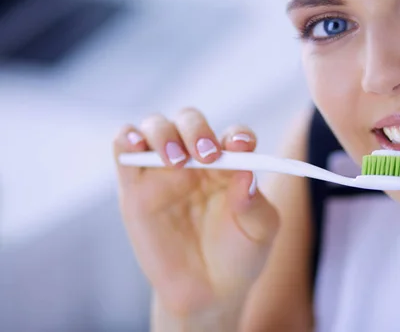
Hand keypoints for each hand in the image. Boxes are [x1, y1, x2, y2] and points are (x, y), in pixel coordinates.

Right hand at [113, 108, 279, 319]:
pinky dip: (127, 139)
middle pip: (190, 122)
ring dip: (163, 133)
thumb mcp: (259, 233)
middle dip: (197, 130)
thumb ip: (255, 205)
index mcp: (230, 164)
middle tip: (206, 155)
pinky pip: (125, 151)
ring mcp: (164, 170)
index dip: (237, 136)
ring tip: (176, 160)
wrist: (207, 293)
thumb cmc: (239, 256)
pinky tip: (136, 144)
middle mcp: (196, 160)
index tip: (241, 147)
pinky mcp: (135, 187)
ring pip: (155, 127)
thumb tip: (246, 175)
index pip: (233, 136)